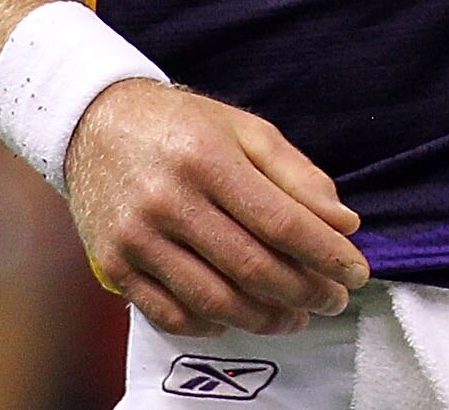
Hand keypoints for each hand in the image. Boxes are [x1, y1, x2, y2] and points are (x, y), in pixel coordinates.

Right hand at [64, 80, 370, 335]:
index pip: (282, 222)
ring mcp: (136, 237)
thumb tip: (344, 223)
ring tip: (295, 316)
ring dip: (266, 318)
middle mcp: (168, 199)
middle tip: (333, 300)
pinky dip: (212, 326)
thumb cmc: (181, 125)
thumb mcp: (244, 129)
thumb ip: (297, 174)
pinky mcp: (114, 265)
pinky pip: (171, 314)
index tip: (356, 272)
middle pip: (252, 268)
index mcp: (207, 158)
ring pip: (214, 301)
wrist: (93, 122)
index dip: (327, 255)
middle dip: (305, 292)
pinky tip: (239, 316)